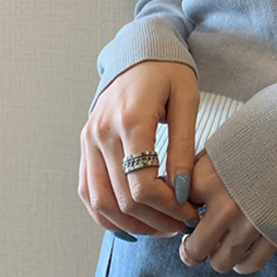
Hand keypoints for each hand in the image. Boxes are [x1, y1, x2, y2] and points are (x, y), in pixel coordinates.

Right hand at [78, 60, 202, 237]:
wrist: (139, 50)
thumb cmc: (169, 72)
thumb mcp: (186, 101)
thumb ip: (183, 147)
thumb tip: (183, 191)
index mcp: (130, 120)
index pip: (142, 184)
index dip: (168, 207)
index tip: (191, 211)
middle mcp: (102, 133)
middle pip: (123, 198)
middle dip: (156, 219)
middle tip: (182, 223)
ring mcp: (89, 140)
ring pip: (100, 202)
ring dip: (132, 223)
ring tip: (161, 226)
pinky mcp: (85, 144)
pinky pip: (87, 190)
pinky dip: (106, 214)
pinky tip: (133, 222)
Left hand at [179, 149, 276, 274]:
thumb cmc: (253, 135)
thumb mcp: (215, 149)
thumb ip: (194, 176)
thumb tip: (176, 199)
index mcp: (206, 181)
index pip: (179, 214)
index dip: (182, 215)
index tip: (188, 213)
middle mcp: (226, 206)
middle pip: (194, 251)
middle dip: (190, 249)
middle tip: (193, 242)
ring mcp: (251, 222)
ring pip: (220, 263)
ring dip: (216, 256)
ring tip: (219, 243)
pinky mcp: (275, 231)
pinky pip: (251, 264)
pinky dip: (242, 263)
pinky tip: (239, 252)